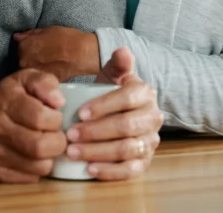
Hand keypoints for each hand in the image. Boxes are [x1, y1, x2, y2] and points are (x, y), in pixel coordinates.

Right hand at [0, 69, 67, 183]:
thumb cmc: (13, 97)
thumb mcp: (28, 79)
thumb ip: (46, 83)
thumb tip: (59, 101)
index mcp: (6, 102)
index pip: (40, 118)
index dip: (56, 119)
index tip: (55, 116)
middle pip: (39, 146)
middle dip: (58, 142)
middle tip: (57, 135)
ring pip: (38, 166)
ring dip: (50, 157)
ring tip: (47, 144)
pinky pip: (30, 178)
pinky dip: (39, 169)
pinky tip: (35, 155)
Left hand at [14, 27, 99, 80]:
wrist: (81, 54)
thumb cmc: (66, 39)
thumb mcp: (47, 30)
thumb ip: (29, 34)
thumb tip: (17, 37)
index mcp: (23, 48)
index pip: (19, 47)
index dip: (28, 45)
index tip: (37, 46)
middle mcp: (24, 62)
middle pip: (22, 59)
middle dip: (29, 57)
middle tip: (43, 54)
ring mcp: (33, 73)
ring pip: (29, 69)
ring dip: (35, 66)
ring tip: (48, 62)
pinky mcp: (42, 81)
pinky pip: (38, 75)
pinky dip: (42, 72)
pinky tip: (51, 68)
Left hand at [68, 48, 162, 180]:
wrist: (121, 113)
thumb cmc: (113, 93)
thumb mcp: (113, 75)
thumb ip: (117, 63)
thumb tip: (122, 51)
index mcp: (145, 93)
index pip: (127, 99)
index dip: (103, 106)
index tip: (79, 113)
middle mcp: (153, 117)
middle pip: (126, 126)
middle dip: (96, 132)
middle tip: (70, 135)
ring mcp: (151, 141)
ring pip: (127, 149)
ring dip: (98, 152)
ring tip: (73, 152)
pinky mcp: (145, 161)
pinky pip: (131, 170)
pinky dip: (110, 171)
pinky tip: (90, 169)